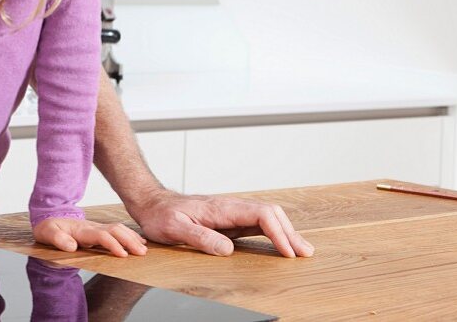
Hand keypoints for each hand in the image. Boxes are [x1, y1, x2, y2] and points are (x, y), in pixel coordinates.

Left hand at [33, 216, 147, 257]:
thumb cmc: (48, 229)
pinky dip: (130, 235)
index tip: (123, 255)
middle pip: (114, 229)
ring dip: (131, 237)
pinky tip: (139, 241)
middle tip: (141, 253)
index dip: (113, 244)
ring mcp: (96, 228)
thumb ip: (58, 239)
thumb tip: (71, 246)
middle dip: (129, 240)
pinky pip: (116, 231)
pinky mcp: (98, 231)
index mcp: (81, 230)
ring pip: (118, 229)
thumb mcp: (47, 234)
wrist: (47, 220)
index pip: (101, 235)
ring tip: (144, 249)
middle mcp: (91, 227)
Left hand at [127, 188, 313, 257]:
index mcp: (222, 208)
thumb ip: (200, 237)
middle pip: (270, 213)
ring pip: (267, 218)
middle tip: (305, 254)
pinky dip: (274, 233)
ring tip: (302, 250)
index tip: (287, 252)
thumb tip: (228, 249)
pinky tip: (281, 244)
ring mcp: (232, 213)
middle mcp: (231, 207)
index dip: (278, 233)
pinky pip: (258, 224)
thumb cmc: (160, 215)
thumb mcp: (175, 228)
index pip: (261, 215)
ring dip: (286, 232)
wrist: (152, 203)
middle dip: (290, 233)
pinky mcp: (229, 220)